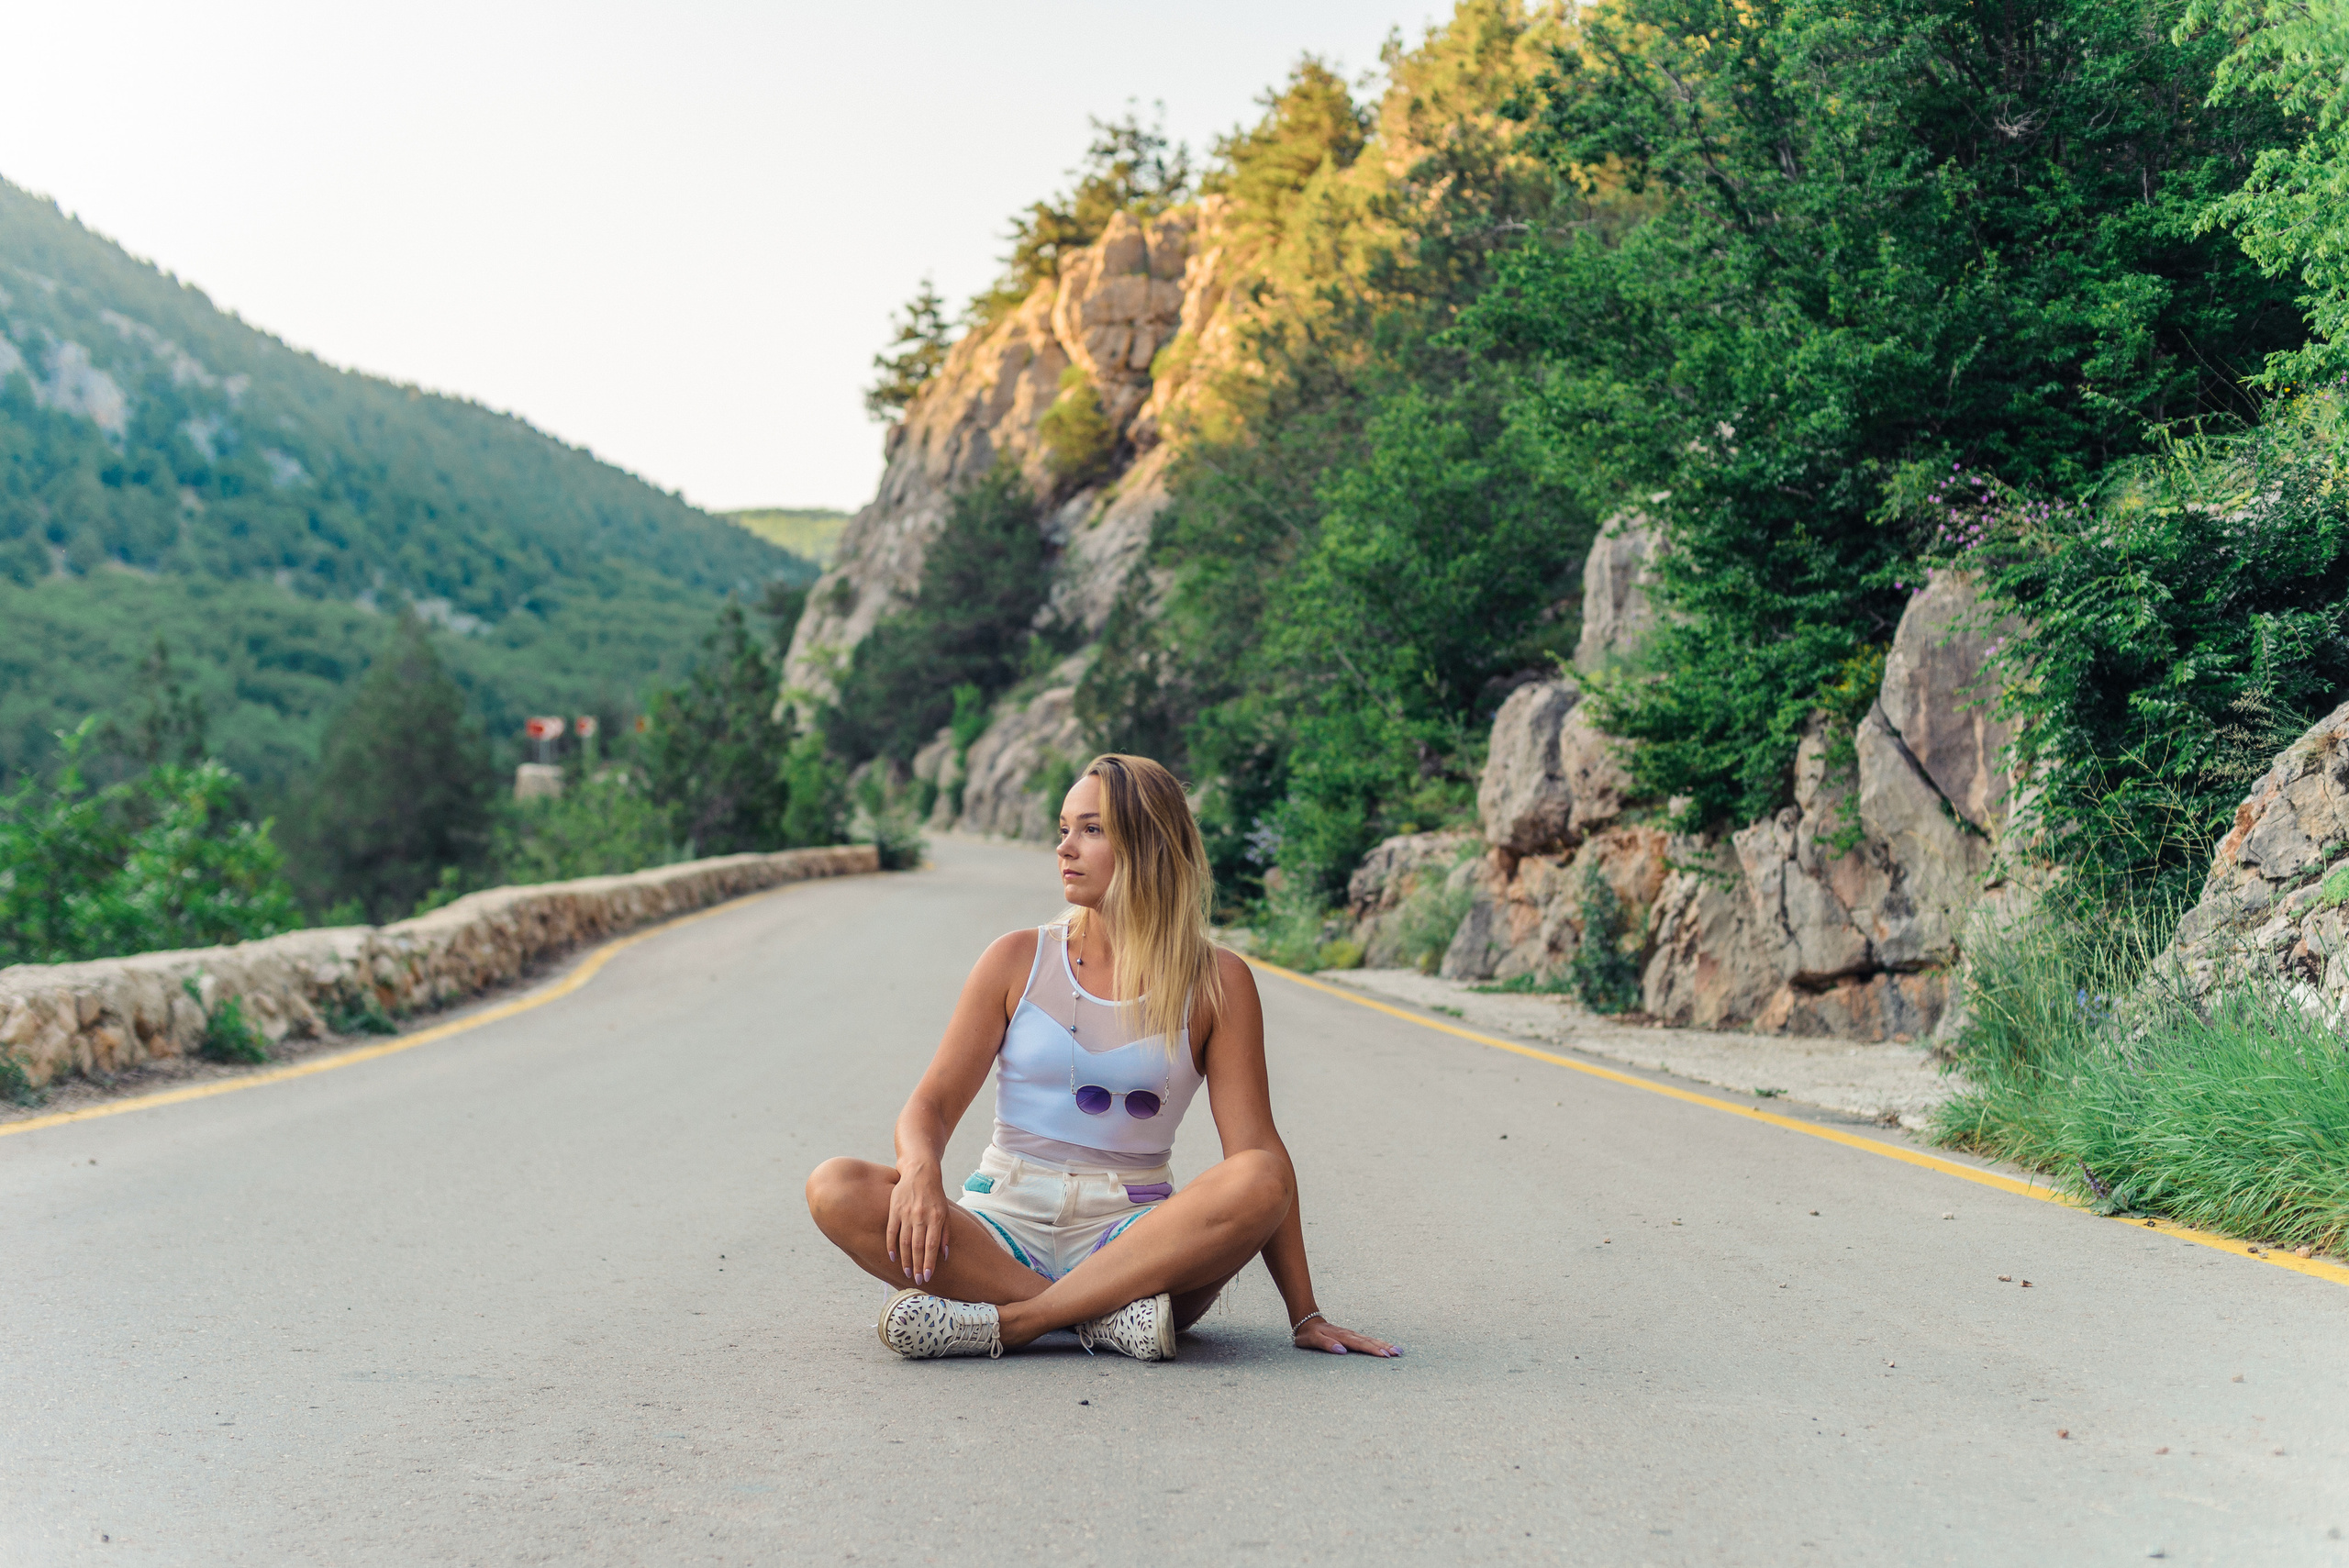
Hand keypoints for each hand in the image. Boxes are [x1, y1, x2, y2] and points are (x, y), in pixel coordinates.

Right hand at [885, 1165, 951, 1286]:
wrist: (920, 1172)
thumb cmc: (935, 1195)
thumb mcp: (945, 1212)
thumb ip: (945, 1234)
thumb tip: (944, 1255)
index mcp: (935, 1218)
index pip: (931, 1245)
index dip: (929, 1262)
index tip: (928, 1276)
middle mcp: (921, 1216)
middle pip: (917, 1246)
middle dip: (918, 1265)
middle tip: (918, 1281)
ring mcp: (906, 1213)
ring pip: (904, 1241)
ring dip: (905, 1259)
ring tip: (907, 1273)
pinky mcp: (894, 1209)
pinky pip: (891, 1231)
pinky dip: (891, 1245)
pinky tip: (892, 1257)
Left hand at [1292, 1314, 1400, 1357]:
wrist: (1307, 1322)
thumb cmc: (1309, 1335)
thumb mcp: (1313, 1340)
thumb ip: (1326, 1344)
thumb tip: (1342, 1351)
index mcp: (1341, 1337)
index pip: (1360, 1344)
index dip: (1372, 1350)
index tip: (1384, 1355)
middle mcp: (1349, 1334)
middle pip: (1369, 1341)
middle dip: (1384, 1347)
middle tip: (1397, 1353)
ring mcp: (1352, 1334)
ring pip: (1371, 1339)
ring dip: (1384, 1344)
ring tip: (1398, 1350)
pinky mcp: (1352, 1336)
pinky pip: (1368, 1339)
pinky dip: (1378, 1342)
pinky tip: (1387, 1346)